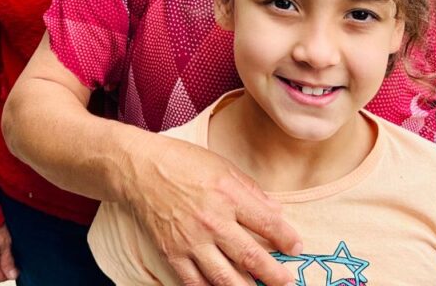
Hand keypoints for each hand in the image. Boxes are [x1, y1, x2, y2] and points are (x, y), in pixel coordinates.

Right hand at [124, 132, 298, 285]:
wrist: (139, 169)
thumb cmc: (182, 162)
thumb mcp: (221, 165)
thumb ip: (250, 190)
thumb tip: (276, 211)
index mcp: (227, 194)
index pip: (267, 222)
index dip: (286, 238)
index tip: (296, 247)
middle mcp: (212, 221)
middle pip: (251, 256)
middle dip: (274, 274)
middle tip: (288, 282)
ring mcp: (191, 241)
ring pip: (225, 278)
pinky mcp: (172, 253)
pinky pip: (195, 282)